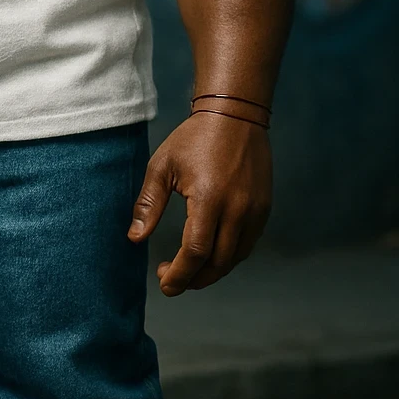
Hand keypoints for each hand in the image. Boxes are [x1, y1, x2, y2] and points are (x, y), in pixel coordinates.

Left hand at [127, 112, 271, 294]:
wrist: (235, 116)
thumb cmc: (194, 139)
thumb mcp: (162, 166)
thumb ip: (149, 204)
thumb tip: (135, 239)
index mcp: (209, 198)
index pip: (195, 252)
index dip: (179, 275)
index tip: (163, 283)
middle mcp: (237, 209)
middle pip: (217, 263)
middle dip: (193, 279)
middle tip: (171, 280)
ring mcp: (255, 210)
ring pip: (235, 258)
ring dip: (211, 272)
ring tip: (188, 270)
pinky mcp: (264, 209)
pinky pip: (247, 245)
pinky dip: (228, 257)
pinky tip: (209, 254)